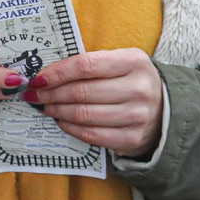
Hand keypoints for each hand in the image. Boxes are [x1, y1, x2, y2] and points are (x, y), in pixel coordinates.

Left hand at [22, 49, 163, 157]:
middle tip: (34, 95)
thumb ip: (91, 64)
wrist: (165, 109)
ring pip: (84, 114)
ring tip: (45, 107)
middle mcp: (138, 88)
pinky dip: (70, 128)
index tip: (38, 78)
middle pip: (81, 92)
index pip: (86, 65)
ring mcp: (137, 115)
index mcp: (134, 61)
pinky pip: (91, 134)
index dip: (57, 73)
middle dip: (51, 94)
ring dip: (57, 111)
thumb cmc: (131, 81)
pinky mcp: (132, 138)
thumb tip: (47, 74)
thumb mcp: (120, 63)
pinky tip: (60, 121)